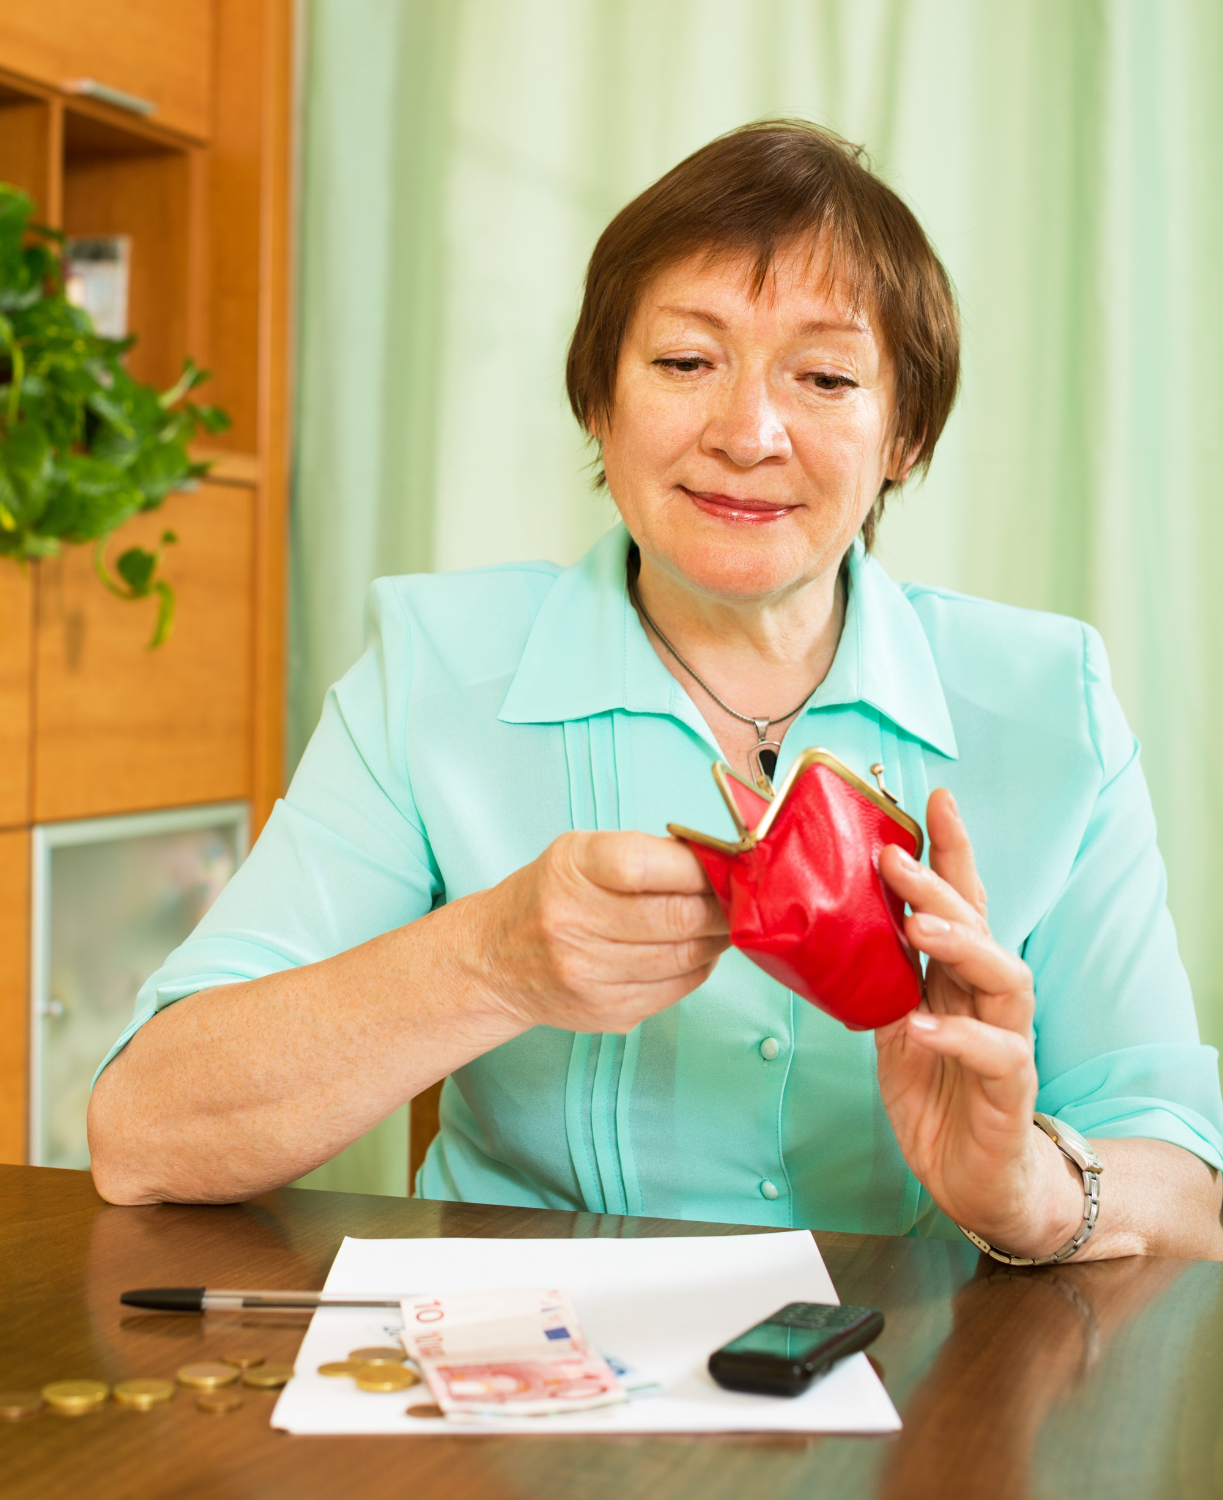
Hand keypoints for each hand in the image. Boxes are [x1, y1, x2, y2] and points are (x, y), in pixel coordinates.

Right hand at [472, 830, 729, 1033]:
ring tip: (722, 922)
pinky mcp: (608, 1013)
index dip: (700, 867)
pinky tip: (694, 950)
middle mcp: (574, 925)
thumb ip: (646, 853)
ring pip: (687, 957)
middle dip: (723, 907)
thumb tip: (717, 864)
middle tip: (740, 898)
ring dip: (718, 938)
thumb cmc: (549, 896)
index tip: (724, 865)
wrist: (494, 962)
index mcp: (572, 871)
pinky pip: (678, 989)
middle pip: (679, 918)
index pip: (649, 866)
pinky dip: (698, 967)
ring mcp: (590, 976)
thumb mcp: (581, 853)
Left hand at [876, 789, 1082, 1256]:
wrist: (973, 1180)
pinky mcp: (1009, 1089)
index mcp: (957, 976)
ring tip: (918, 926)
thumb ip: (877, 979)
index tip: (934, 799)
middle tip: (895, 856)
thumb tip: (827, 926)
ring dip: (960, 944)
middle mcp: (988, 996)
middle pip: (978, 924)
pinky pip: (996, 1052)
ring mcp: (1006, 1038)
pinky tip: (924, 1024)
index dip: (951, 851)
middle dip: (939, 884)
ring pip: (1004, 974)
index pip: (960, 900)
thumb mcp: (893, 1026)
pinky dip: (960, 1035)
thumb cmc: (936, 1095)